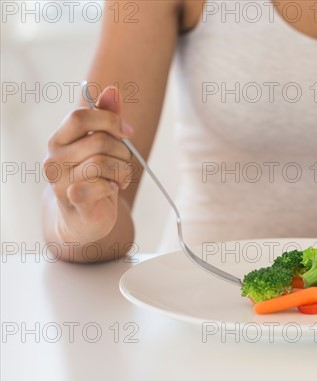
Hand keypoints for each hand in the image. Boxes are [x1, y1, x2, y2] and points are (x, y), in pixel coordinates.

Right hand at [44, 86, 133, 242]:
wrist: (84, 219)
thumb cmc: (95, 179)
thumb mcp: (103, 147)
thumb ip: (107, 119)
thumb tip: (112, 89)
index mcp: (59, 140)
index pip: (79, 116)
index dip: (109, 120)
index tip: (127, 132)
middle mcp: (54, 158)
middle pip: (99, 140)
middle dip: (123, 151)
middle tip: (125, 163)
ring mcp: (59, 180)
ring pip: (102, 162)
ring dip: (122, 170)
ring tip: (121, 179)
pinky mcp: (71, 199)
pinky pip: (99, 184)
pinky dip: (113, 186)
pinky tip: (112, 190)